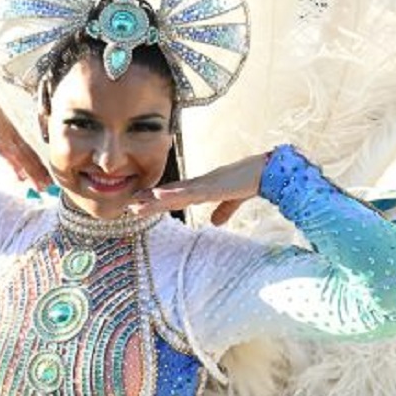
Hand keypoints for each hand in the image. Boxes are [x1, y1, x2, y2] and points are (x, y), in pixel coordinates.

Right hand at [0, 75, 50, 190]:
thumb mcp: (2, 129)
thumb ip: (12, 149)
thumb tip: (23, 173)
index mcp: (12, 135)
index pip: (30, 154)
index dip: (40, 169)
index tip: (50, 184)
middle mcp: (4, 134)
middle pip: (21, 155)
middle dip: (32, 172)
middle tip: (42, 188)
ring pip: (3, 150)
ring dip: (13, 165)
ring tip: (21, 179)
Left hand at [128, 153, 269, 224]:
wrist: (265, 172)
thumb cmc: (249, 182)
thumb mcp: (233, 201)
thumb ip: (224, 211)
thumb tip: (214, 223)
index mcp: (203, 187)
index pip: (177, 194)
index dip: (159, 199)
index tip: (142, 203)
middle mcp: (199, 183)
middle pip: (170, 193)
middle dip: (150, 200)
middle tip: (130, 206)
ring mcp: (203, 184)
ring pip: (174, 193)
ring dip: (155, 199)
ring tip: (135, 204)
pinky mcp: (210, 186)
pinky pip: (188, 191)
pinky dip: (173, 193)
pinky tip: (158, 194)